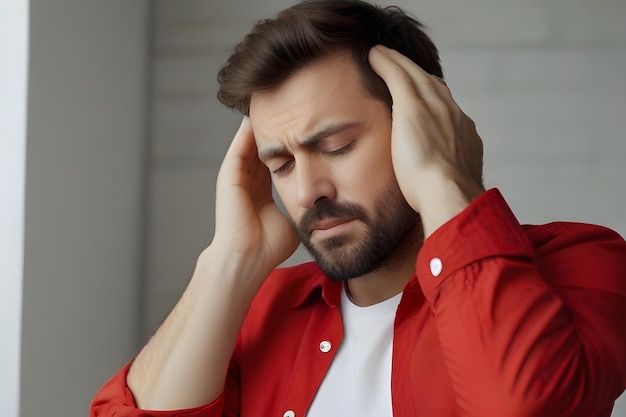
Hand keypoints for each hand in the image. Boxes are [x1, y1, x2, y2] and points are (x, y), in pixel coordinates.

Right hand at [212, 118, 298, 279]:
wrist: (247, 257)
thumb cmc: (269, 247)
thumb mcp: (293, 220)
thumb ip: (304, 208)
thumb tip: (325, 203)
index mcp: (262, 193)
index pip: (278, 162)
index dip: (290, 146)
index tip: (304, 129)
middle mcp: (249, 181)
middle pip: (265, 148)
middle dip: (277, 129)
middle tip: (292, 106)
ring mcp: (238, 176)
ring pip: (252, 142)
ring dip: (264, 124)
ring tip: (276, 102)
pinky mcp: (230, 174)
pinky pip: (241, 145)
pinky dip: (250, 128)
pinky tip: (261, 112)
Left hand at [368, 45, 484, 235]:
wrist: (448, 194)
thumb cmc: (445, 202)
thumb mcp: (450, 188)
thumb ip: (446, 183)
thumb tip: (440, 193)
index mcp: (464, 136)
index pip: (447, 111)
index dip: (434, 103)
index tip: (424, 101)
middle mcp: (454, 115)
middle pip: (434, 87)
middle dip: (418, 77)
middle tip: (403, 70)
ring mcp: (435, 107)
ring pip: (415, 76)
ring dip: (400, 64)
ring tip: (385, 56)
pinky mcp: (413, 105)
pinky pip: (397, 74)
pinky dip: (386, 63)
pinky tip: (374, 56)